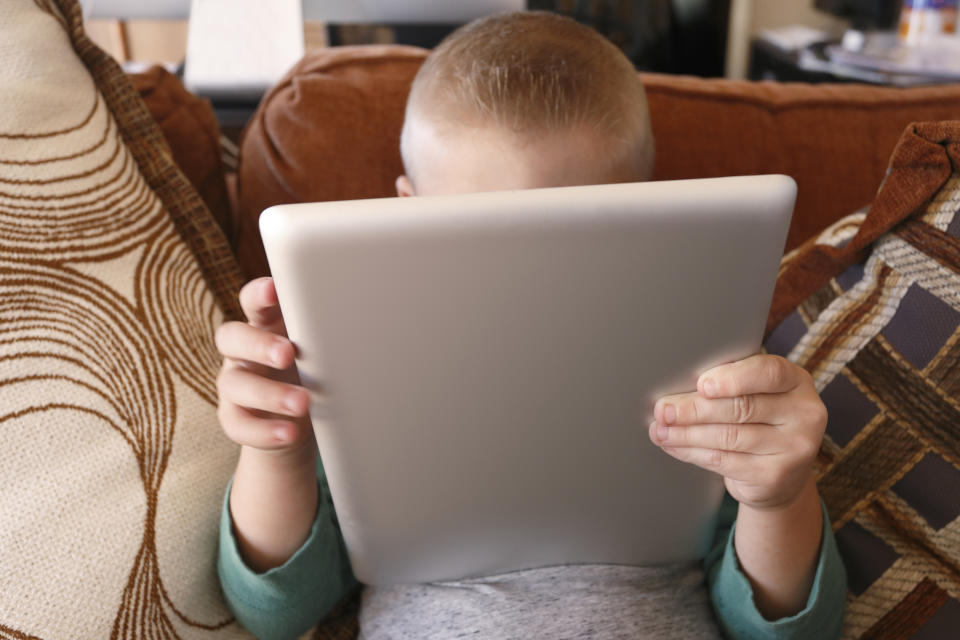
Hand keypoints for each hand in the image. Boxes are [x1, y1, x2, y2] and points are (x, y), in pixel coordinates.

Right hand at [215, 277, 313, 454]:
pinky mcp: (234, 417)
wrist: (302, 422)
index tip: (274, 289)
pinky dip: (265, 431)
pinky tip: (289, 432)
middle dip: (259, 344)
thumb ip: (329, 335)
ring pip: (235, 384)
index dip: (258, 294)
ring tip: (302, 403)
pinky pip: (239, 424)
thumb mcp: (322, 351)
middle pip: (232, 337)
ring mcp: (234, 383)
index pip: (253, 302)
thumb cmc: (317, 372)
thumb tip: (368, 319)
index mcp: (265, 325)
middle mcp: (243, 351)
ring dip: (269, 394)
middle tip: (288, 354)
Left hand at [648, 354, 825, 511]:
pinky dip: (691, 452)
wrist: (781, 475)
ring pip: (728, 436)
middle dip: (695, 409)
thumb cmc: (759, 421)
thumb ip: (729, 384)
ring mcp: (794, 448)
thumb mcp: (756, 394)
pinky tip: (672, 445)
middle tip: (663, 410)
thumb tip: (675, 389)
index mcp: (797, 382)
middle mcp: (804, 414)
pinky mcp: (775, 475)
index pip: (768, 373)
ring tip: (660, 429)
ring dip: (686, 433)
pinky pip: (723, 461)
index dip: (733, 378)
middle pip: (741, 407)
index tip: (701, 385)